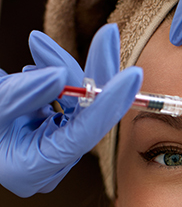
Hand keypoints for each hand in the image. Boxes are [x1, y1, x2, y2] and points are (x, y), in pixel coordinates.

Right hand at [0, 24, 141, 197]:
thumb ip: (24, 93)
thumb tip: (60, 75)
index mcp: (34, 169)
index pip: (84, 135)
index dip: (108, 104)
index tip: (131, 76)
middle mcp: (51, 165)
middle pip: (88, 116)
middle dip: (96, 73)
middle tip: (107, 36)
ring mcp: (54, 150)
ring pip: (79, 105)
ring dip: (65, 70)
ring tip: (39, 45)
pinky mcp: (54, 134)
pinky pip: (68, 103)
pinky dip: (57, 79)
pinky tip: (40, 61)